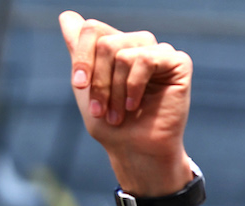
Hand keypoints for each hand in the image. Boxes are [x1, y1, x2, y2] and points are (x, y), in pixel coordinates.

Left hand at [59, 10, 192, 195]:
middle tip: (102, 110)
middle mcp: (137, 45)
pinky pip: (145, 58)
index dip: (82, 58)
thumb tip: (66, 15)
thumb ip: (78, 51)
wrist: (134, 150)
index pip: (92, 29)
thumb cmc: (110, 125)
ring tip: (119, 114)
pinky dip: (134, 86)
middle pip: (105, 42)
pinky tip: (135, 105)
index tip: (79, 85)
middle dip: (98, 82)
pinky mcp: (178, 62)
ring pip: (122, 52)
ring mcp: (158, 52)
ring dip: (114, 90)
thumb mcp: (85, 87)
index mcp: (116, 48)